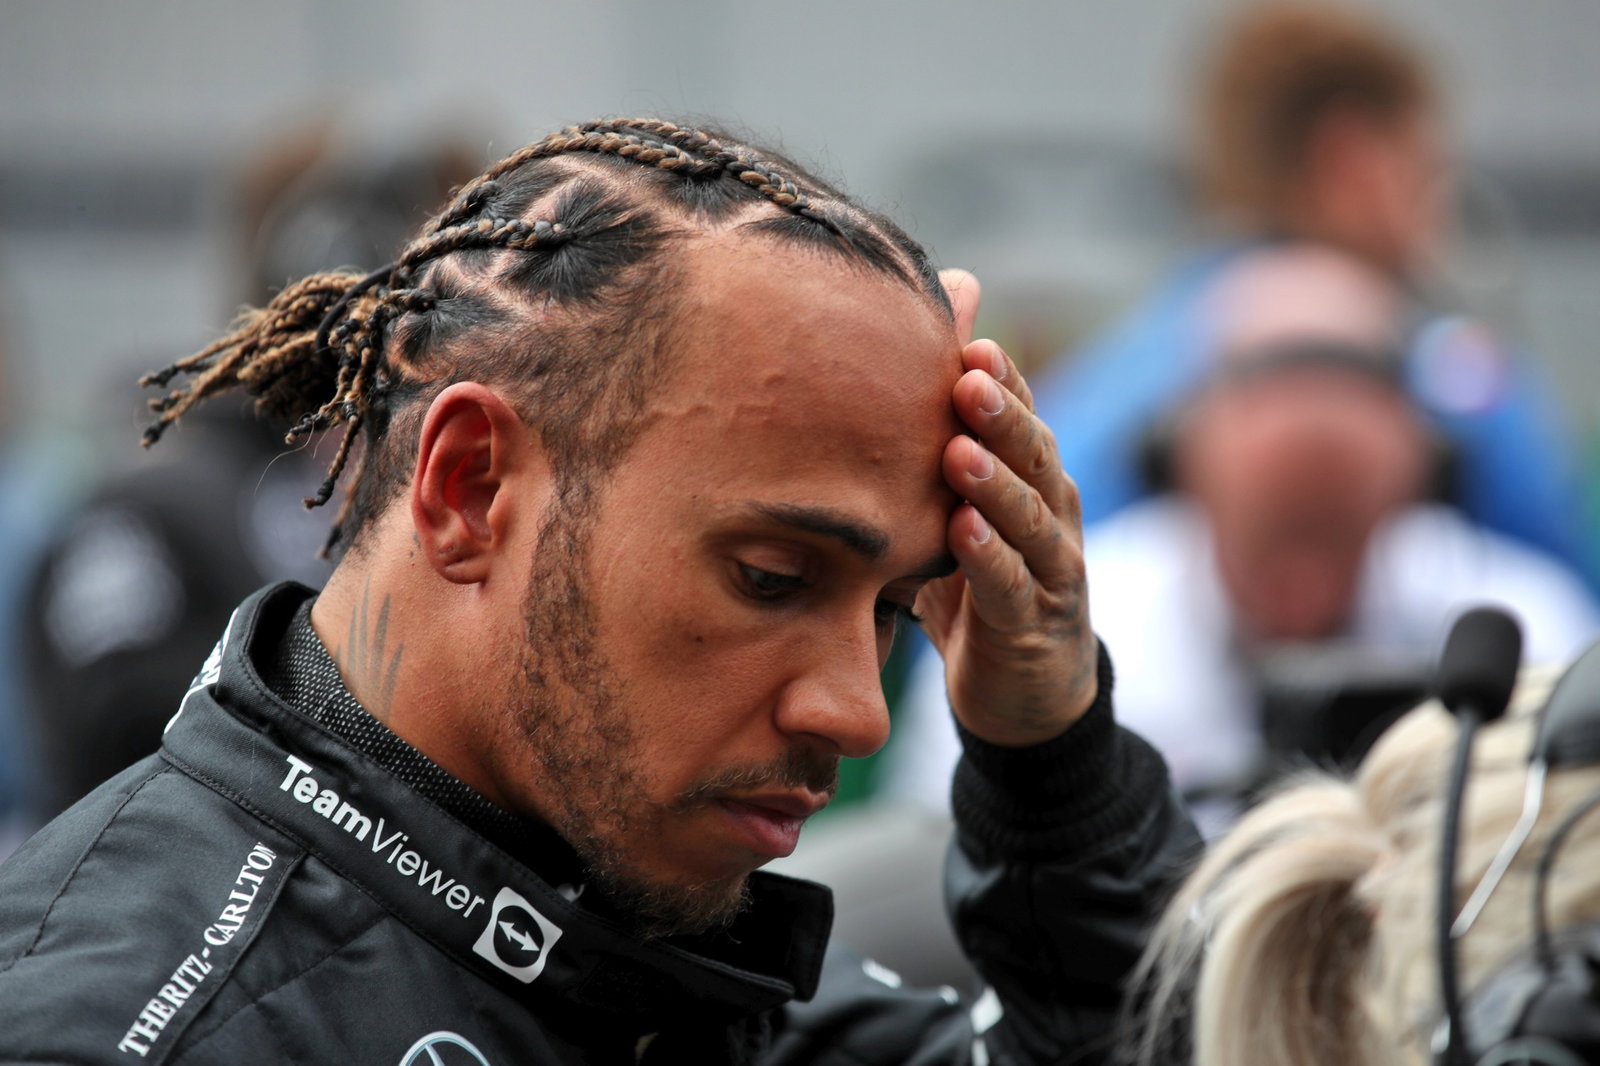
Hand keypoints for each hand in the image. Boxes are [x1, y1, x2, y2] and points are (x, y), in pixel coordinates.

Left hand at [915, 270, 1097, 746]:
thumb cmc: (978, 586)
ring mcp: (1051, 571)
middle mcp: (1053, 514)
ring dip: (995, 482)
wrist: (1023, 693)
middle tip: (968, 374)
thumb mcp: (953, 514)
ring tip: (959, 450)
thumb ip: (935, 456)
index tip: (967, 340)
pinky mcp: (1035, 625)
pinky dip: (989, 558)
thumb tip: (889, 376)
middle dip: (1002, 414)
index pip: (1022, 418)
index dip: (1002, 379)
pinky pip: (1012, 586)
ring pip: (1029, 517)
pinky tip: (961, 531)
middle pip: (1034, 454)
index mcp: (1033, 480)